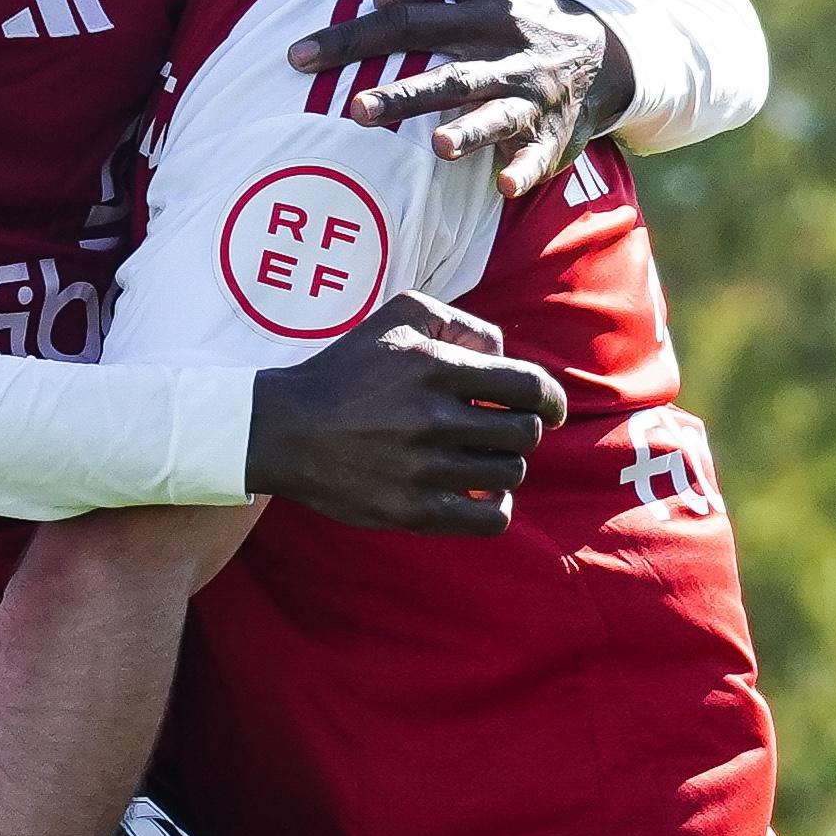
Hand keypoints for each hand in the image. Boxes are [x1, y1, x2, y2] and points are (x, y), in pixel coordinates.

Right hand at [245, 294, 565, 533]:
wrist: (284, 429)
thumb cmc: (346, 369)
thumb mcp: (398, 316)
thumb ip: (460, 322)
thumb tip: (502, 354)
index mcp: (436, 368)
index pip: (528, 387)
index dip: (550, 399)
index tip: (549, 410)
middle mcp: (433, 418)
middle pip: (523, 433)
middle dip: (520, 430)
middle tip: (499, 432)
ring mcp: (423, 468)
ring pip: (510, 474)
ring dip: (504, 465)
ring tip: (479, 459)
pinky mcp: (411, 510)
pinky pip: (489, 518)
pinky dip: (496, 507)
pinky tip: (478, 494)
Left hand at [285, 0, 620, 199]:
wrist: (603, 51)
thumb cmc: (519, 9)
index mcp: (479, 15)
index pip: (406, 22)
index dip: (352, 38)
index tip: (299, 56)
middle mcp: (503, 57)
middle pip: (448, 75)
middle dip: (403, 95)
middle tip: (356, 110)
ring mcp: (528, 99)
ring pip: (494, 116)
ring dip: (468, 132)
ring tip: (438, 145)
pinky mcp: (551, 135)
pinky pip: (538, 155)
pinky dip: (524, 170)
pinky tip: (506, 186)